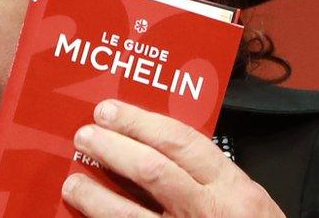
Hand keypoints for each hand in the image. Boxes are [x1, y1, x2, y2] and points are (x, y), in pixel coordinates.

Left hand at [60, 99, 283, 216]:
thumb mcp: (245, 200)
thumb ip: (207, 174)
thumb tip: (152, 143)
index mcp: (231, 188)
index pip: (179, 142)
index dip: (137, 123)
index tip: (108, 111)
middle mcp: (208, 211)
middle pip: (151, 170)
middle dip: (111, 149)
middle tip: (84, 136)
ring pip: (129, 214)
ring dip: (95, 195)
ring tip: (73, 182)